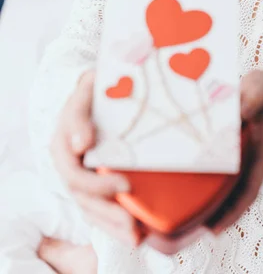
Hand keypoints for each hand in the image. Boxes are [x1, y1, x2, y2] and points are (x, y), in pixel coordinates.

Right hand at [50, 69, 144, 246]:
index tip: (124, 184)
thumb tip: (82, 145)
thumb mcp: (85, 91)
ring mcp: (81, 178)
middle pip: (84, 199)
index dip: (97, 184)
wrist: (97, 92)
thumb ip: (80, 114)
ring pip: (91, 210)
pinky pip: (100, 210)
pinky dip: (116, 224)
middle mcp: (69, 166)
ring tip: (136, 235)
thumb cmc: (93, 90)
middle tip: (133, 221)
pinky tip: (137, 234)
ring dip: (113, 225)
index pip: (74, 174)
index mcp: (63, 146)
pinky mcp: (94, 185)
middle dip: (108, 212)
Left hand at [207, 68, 262, 233]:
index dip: (233, 211)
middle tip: (197, 232)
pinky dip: (216, 187)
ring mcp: (250, 159)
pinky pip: (229, 175)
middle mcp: (257, 161)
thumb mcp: (257, 91)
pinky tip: (197, 191)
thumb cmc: (262, 88)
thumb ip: (248, 102)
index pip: (250, 188)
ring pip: (234, 189)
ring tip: (194, 221)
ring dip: (218, 204)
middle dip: (222, 215)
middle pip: (240, 196)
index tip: (216, 228)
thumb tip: (238, 113)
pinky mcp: (241, 153)